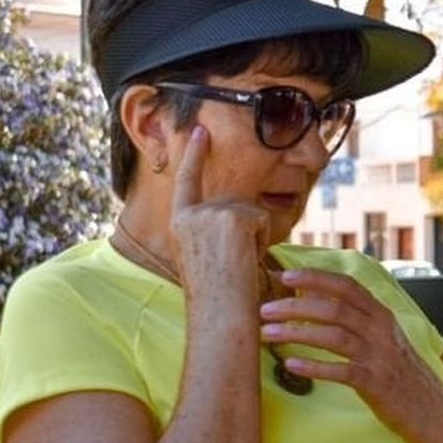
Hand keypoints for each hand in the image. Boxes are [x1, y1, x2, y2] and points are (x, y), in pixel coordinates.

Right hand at [170, 125, 268, 294]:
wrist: (220, 313)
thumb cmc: (219, 297)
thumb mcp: (208, 256)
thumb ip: (215, 231)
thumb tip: (243, 217)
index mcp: (180, 223)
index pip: (187, 181)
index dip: (195, 154)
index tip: (201, 130)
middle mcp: (190, 214)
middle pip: (236, 204)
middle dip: (247, 232)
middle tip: (233, 263)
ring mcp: (210, 213)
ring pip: (251, 212)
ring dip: (255, 239)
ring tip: (238, 264)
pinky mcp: (232, 217)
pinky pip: (262, 219)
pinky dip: (263, 240)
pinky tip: (247, 259)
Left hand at [259, 268, 440, 428]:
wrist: (427, 406)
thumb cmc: (396, 369)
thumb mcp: (380, 336)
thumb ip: (352, 315)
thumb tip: (308, 294)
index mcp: (381, 315)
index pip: (347, 286)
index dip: (316, 278)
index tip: (286, 275)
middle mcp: (381, 331)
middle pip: (335, 309)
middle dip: (295, 306)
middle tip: (264, 310)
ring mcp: (379, 356)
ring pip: (334, 336)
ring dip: (297, 333)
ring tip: (268, 334)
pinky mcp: (375, 382)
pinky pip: (341, 371)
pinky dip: (314, 366)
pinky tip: (291, 365)